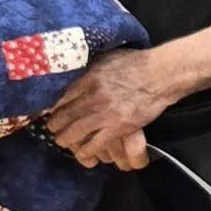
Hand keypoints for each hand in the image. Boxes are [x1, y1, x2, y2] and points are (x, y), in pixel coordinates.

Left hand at [43, 49, 171, 169]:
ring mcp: (105, 114)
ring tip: (62, 141)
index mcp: (88, 77)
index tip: (49, 111)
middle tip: (52, 129)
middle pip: (64, 116)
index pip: (61, 96)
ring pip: (75, 132)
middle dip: (54, 126)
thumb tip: (73, 72)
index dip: (52, 107)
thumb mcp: (105, 57)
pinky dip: (85, 150)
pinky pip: (95, 144)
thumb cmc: (135, 63)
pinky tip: (81, 153)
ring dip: (65, 139)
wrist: (160, 74)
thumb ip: (88, 68)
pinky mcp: (118, 128)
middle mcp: (92, 96)